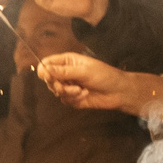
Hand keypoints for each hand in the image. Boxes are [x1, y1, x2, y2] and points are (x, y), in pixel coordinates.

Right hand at [37, 51, 162, 116]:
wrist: (119, 92)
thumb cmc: (104, 76)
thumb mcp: (83, 71)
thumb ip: (63, 71)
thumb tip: (44, 70)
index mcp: (67, 62)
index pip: (46, 64)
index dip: (44, 70)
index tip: (49, 77)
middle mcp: (65, 73)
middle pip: (48, 79)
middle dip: (58, 85)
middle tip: (69, 86)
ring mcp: (68, 86)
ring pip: (55, 91)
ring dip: (68, 92)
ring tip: (81, 91)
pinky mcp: (71, 98)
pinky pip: (64, 100)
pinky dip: (74, 99)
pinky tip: (85, 95)